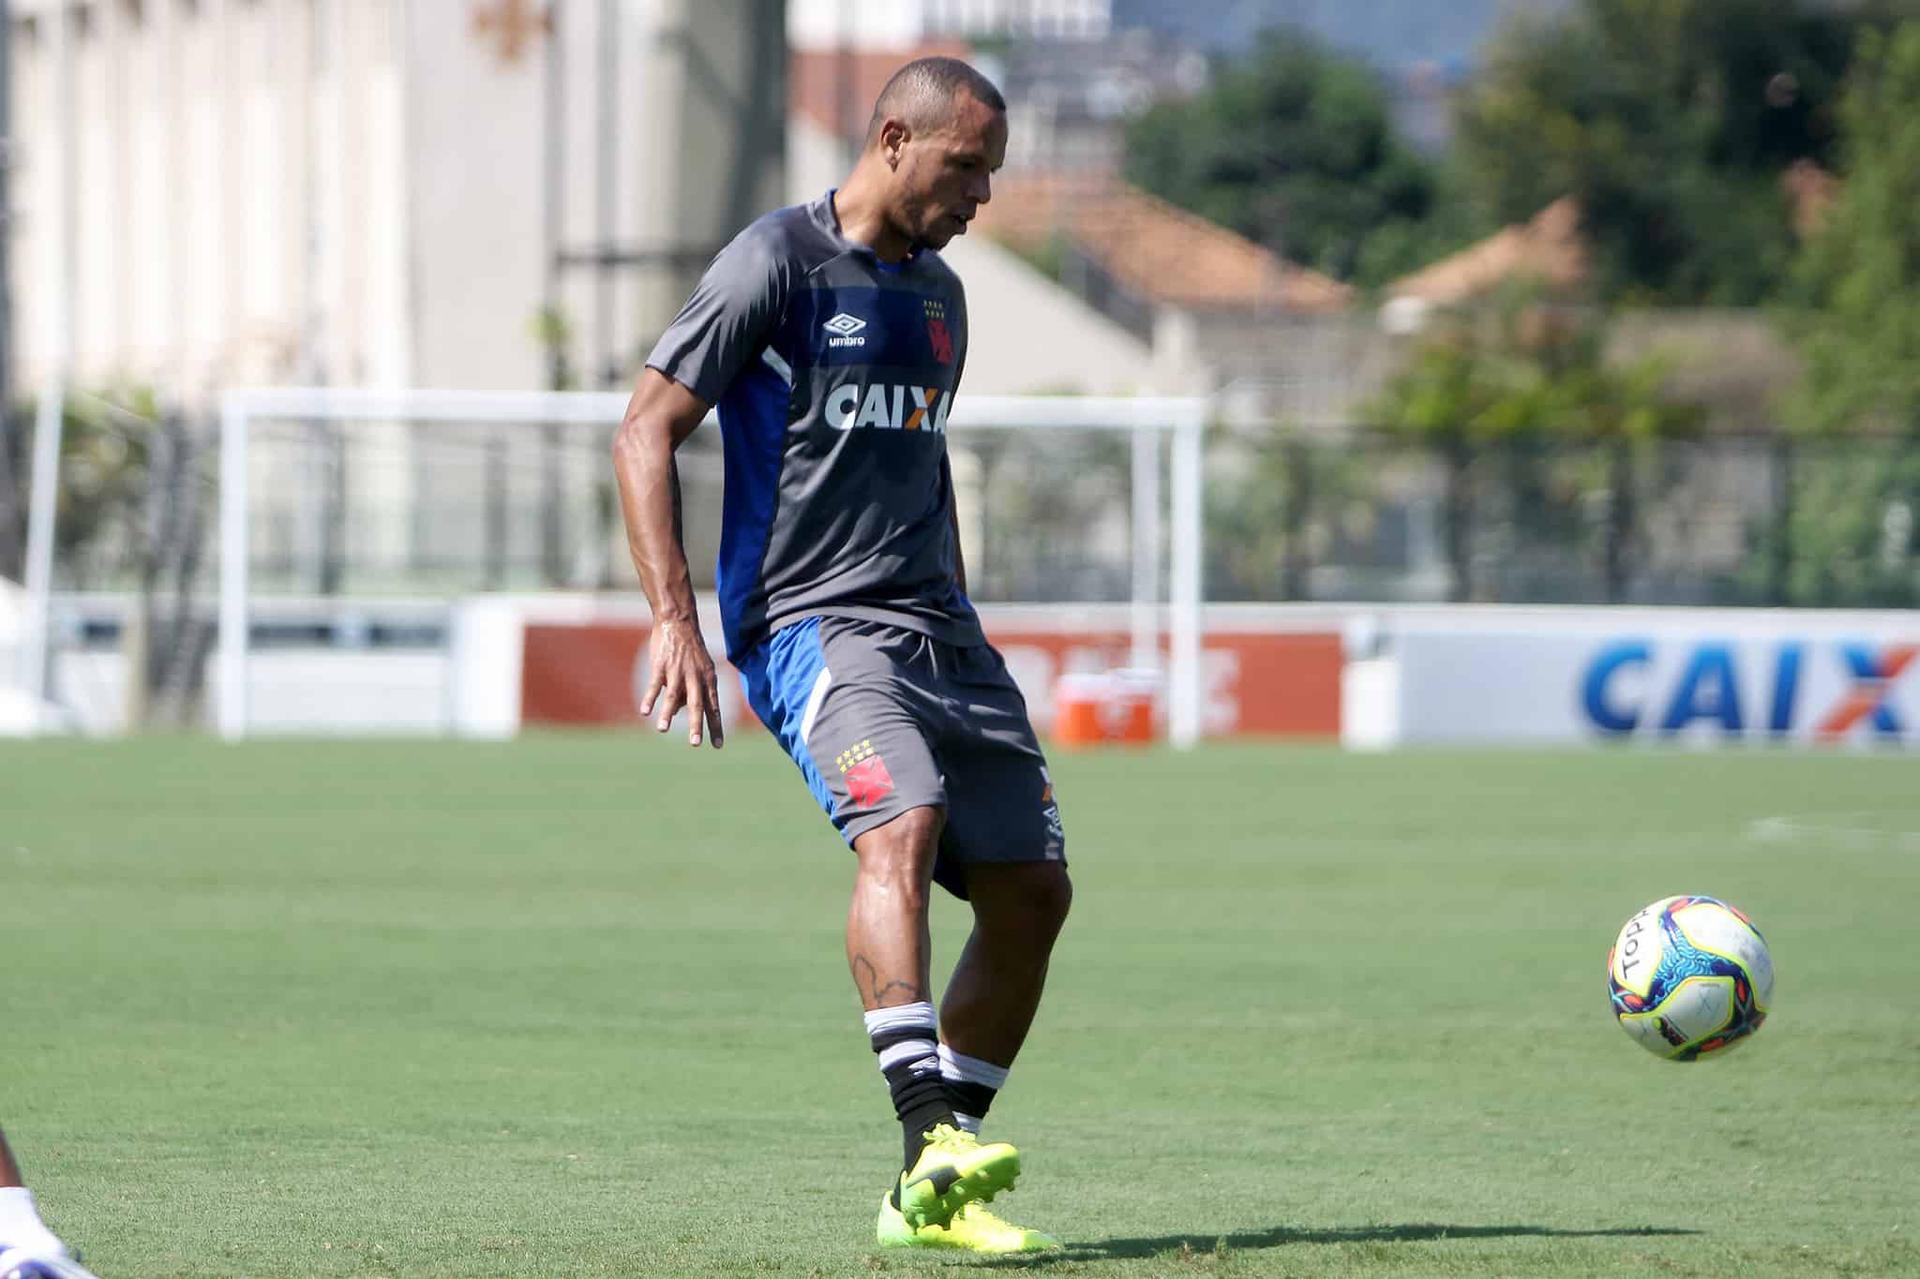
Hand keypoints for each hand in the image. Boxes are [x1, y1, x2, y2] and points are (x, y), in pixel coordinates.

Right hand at [639, 618, 724, 748]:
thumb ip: (689, 691)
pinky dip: (650, 698)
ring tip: (662, 730)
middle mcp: (696, 676)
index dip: (716, 726)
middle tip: (696, 744)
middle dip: (697, 725)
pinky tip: (645, 711)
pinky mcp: (661, 665)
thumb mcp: (697, 669)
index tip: (718, 746)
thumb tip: (679, 712)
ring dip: (668, 714)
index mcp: (708, 679)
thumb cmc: (689, 650)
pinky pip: (655, 684)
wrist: (678, 621)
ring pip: (674, 695)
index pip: (714, 707)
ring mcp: (678, 670)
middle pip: (698, 704)